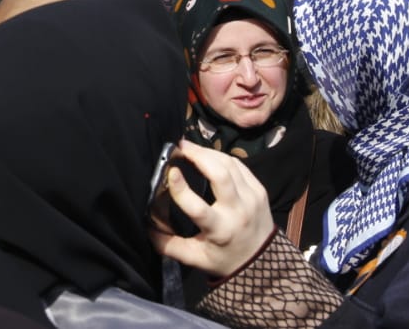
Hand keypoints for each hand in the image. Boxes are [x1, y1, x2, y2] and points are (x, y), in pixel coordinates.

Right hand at [150, 141, 276, 278]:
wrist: (264, 261)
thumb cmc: (225, 258)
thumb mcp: (196, 258)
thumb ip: (168, 245)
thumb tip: (145, 227)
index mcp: (220, 230)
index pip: (198, 208)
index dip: (182, 189)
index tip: (170, 171)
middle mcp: (238, 212)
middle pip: (221, 175)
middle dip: (198, 155)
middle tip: (179, 146)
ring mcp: (252, 198)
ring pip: (230, 164)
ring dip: (208, 152)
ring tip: (190, 148)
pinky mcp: (260, 190)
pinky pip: (239, 165)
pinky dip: (222, 157)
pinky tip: (209, 155)